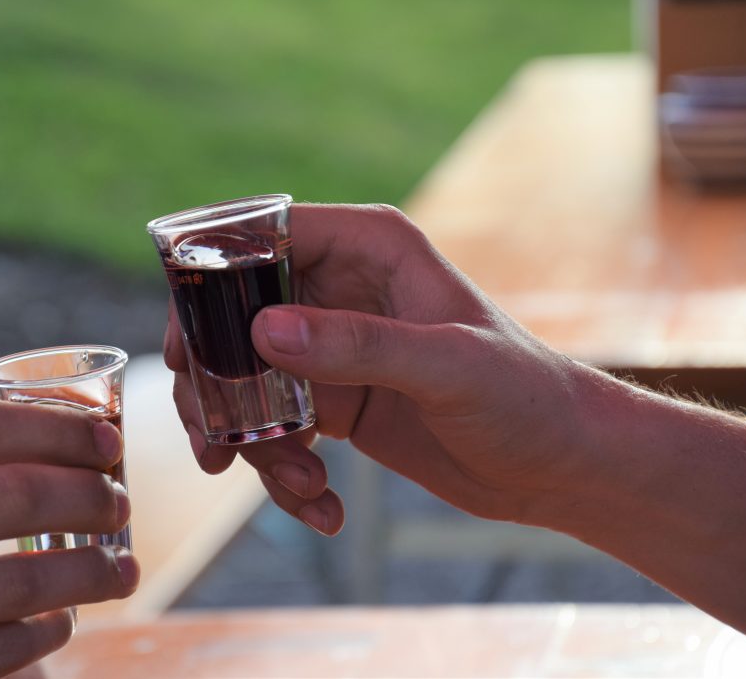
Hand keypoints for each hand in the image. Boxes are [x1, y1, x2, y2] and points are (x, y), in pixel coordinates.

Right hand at [166, 203, 594, 531]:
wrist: (558, 465)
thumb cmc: (527, 397)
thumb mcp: (449, 368)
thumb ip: (360, 346)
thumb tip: (263, 332)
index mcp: (370, 249)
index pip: (262, 237)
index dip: (209, 284)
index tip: (186, 350)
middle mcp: (342, 288)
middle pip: (235, 315)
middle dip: (215, 382)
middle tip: (211, 438)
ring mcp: (334, 346)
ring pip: (246, 379)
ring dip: (253, 440)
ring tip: (301, 486)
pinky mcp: (335, 400)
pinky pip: (276, 427)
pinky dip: (283, 472)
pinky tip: (323, 508)